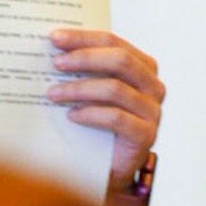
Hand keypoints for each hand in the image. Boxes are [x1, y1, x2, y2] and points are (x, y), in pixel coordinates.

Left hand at [46, 29, 164, 188]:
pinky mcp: (146, 136)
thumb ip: (84, 69)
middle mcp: (153, 86)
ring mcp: (152, 112)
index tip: (55, 37)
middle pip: (120, 61)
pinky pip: (116, 118)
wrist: (107, 168)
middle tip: (56, 63)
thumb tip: (52, 48)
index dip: (84, 38)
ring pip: (116, 89)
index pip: (114, 42)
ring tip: (53, 93)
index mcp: (142, 67)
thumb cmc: (96, 123)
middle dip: (84, 57)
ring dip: (80, 88)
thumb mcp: (91, 91)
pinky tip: (71, 115)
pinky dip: (90, 114)